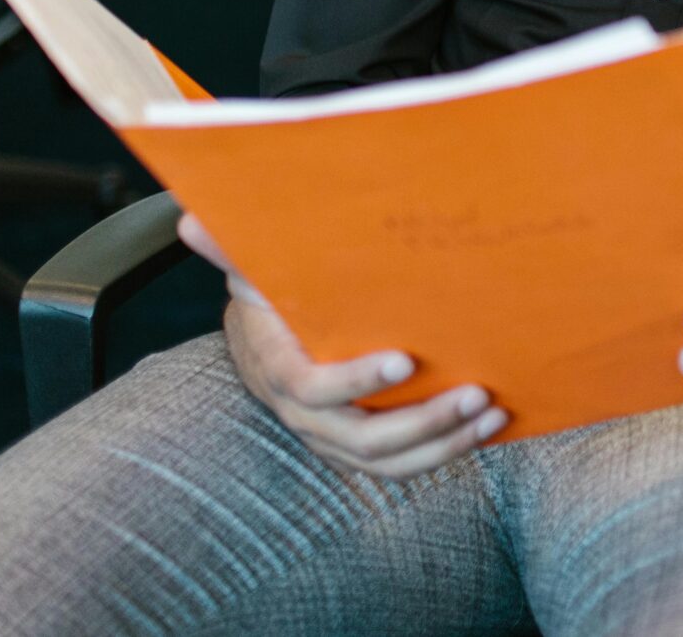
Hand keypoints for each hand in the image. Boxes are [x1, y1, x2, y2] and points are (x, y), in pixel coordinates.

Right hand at [180, 213, 506, 477]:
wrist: (267, 337)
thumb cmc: (269, 294)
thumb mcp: (252, 267)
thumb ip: (232, 246)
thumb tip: (191, 219)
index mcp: (277, 368)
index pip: (311, 387)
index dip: (356, 382)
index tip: (406, 362)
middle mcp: (303, 415)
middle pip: (360, 436)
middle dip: (422, 422)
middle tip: (475, 394)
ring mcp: (332, 436)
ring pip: (387, 460)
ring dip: (444, 443)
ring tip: (491, 414)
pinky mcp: (359, 445)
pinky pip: (401, 463)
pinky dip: (446, 450)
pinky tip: (489, 427)